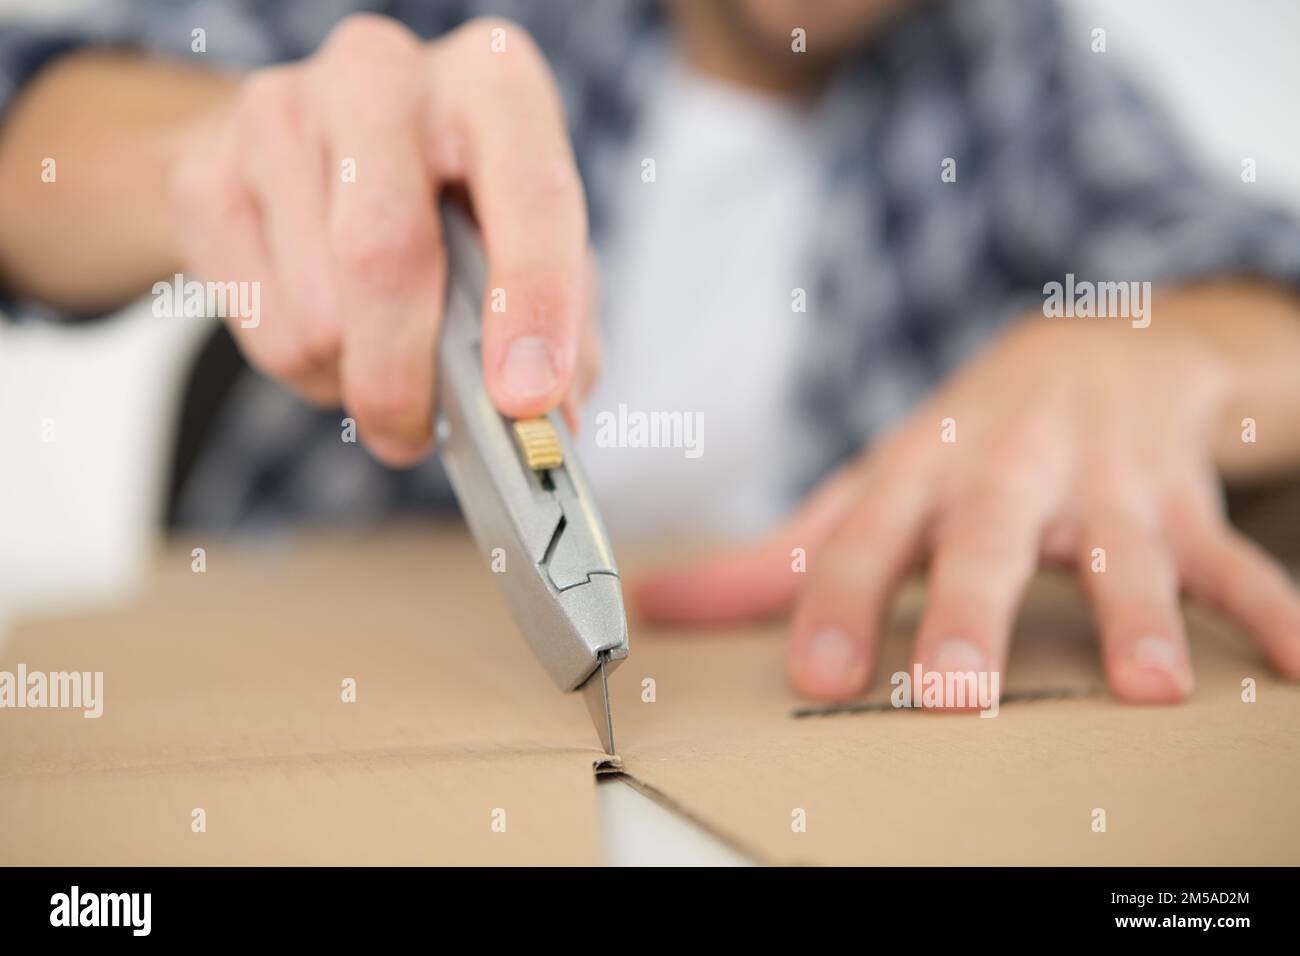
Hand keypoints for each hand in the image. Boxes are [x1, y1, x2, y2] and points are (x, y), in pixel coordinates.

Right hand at [163, 15, 598, 464]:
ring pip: (318, 313)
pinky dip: (304, 370)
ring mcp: (279, 112)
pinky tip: (326, 331)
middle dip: (407, 377)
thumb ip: (561, 327)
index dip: (534, 304)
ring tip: (379, 362)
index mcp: (492, 85)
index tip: (526, 397)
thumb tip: (550, 421)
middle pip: (386, 254)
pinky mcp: (205, 172)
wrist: (312, 148)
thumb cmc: (446, 203)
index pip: (530, 193)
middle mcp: (385, 75)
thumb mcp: (527, 243)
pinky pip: (260, 327)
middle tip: (417, 438)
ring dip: (355, 379)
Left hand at [634, 317, 1299, 702]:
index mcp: (919, 471)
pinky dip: (1271, 603)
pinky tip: (1294, 664)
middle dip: (970, 608)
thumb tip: (656, 607)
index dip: (837, 600)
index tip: (817, 677)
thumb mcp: (871, 488)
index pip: (864, 536)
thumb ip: (772, 558)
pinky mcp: (1182, 489)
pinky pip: (1234, 549)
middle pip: (984, 537)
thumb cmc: (965, 443)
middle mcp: (1006, 468)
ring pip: (1120, 541)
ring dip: (1140, 607)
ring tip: (1150, 686)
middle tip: (953, 692)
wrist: (1100, 343)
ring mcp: (1100, 476)